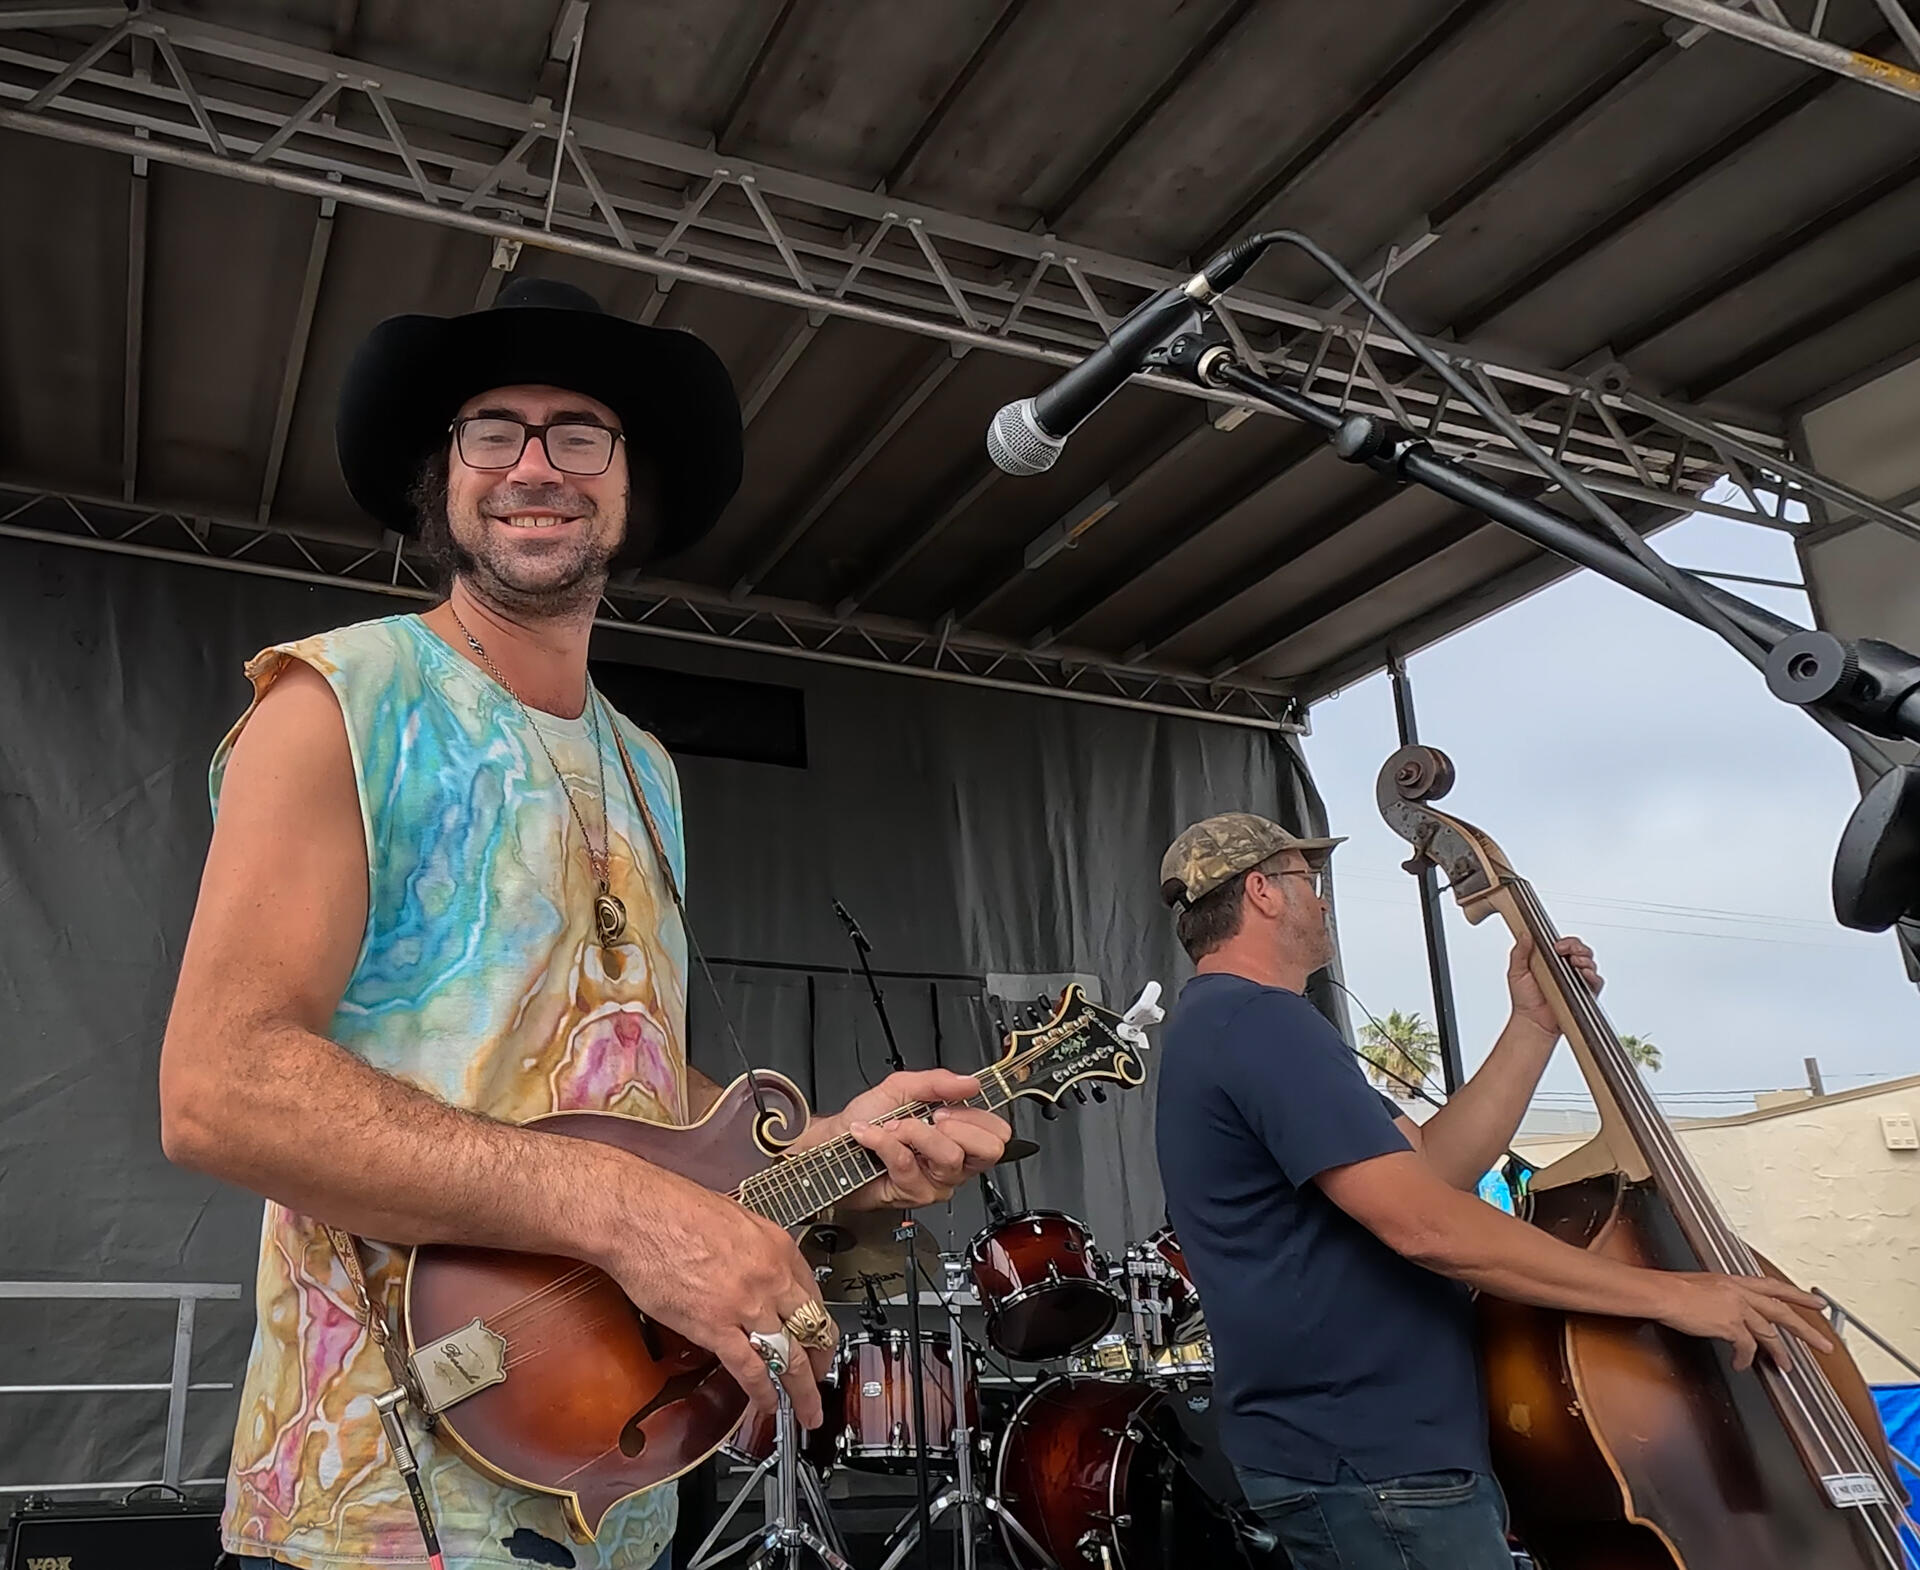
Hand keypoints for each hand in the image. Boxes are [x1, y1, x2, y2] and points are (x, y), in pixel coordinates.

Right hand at [600, 1163, 835, 1424]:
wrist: (637, 1215)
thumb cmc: (673, 1209)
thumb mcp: (735, 1219)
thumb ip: (755, 1249)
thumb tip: (758, 1269)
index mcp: (777, 1246)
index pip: (814, 1294)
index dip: (819, 1322)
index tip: (819, 1335)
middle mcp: (770, 1277)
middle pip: (811, 1328)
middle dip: (821, 1359)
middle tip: (822, 1376)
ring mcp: (745, 1304)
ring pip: (789, 1356)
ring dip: (802, 1389)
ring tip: (808, 1410)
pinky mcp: (714, 1327)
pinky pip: (749, 1368)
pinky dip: (762, 1392)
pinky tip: (769, 1405)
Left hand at [798, 1069, 1010, 1210]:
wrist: (834, 1142)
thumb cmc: (868, 1118)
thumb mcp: (902, 1088)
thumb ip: (937, 1082)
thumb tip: (970, 1082)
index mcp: (959, 1135)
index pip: (997, 1133)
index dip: (977, 1116)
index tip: (947, 1106)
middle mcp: (953, 1162)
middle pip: (988, 1151)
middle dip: (958, 1126)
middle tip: (930, 1118)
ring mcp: (936, 1181)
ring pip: (948, 1156)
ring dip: (914, 1132)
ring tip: (891, 1127)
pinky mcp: (912, 1193)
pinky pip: (909, 1163)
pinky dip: (884, 1142)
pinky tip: (870, 1135)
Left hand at [1507, 933, 1600, 1036]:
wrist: (1532, 1022)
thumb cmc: (1525, 1000)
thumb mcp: (1517, 972)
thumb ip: (1519, 952)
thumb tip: (1524, 934)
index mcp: (1552, 961)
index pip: (1566, 944)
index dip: (1565, 941)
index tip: (1557, 945)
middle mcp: (1566, 969)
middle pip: (1581, 950)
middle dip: (1576, 947)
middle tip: (1565, 951)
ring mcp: (1576, 981)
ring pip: (1590, 963)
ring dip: (1584, 959)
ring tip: (1574, 961)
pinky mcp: (1584, 993)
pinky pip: (1596, 982)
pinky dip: (1593, 976)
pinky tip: (1584, 974)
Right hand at [1657, 1272, 1833, 1371]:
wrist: (1662, 1293)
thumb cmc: (1673, 1288)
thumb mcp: (1702, 1285)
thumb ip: (1720, 1297)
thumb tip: (1722, 1311)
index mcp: (1735, 1282)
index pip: (1774, 1287)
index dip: (1797, 1296)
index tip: (1815, 1302)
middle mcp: (1740, 1293)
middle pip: (1782, 1312)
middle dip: (1806, 1329)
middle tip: (1824, 1343)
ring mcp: (1737, 1308)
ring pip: (1769, 1332)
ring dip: (1779, 1351)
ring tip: (1786, 1365)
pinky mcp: (1730, 1325)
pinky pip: (1746, 1346)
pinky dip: (1745, 1358)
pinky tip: (1741, 1364)